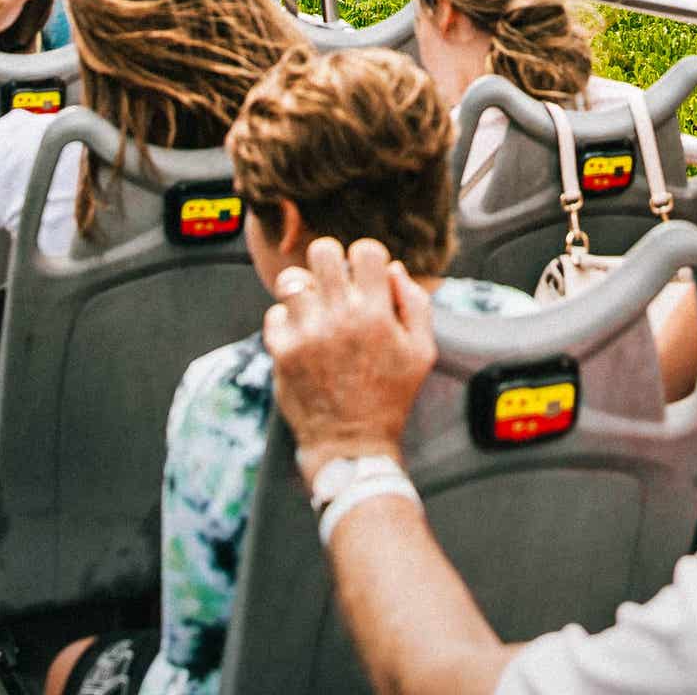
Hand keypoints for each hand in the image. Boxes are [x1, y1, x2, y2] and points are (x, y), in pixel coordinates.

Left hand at [264, 236, 436, 487]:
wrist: (351, 444)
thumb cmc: (390, 396)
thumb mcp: (422, 352)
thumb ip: (415, 304)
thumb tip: (395, 269)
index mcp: (376, 313)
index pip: (365, 250)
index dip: (367, 258)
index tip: (366, 276)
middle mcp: (339, 317)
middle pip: (323, 252)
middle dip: (331, 261)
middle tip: (335, 283)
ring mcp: (306, 333)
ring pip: (291, 279)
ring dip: (304, 288)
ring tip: (314, 306)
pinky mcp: (282, 352)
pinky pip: (274, 314)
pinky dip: (287, 320)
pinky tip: (302, 335)